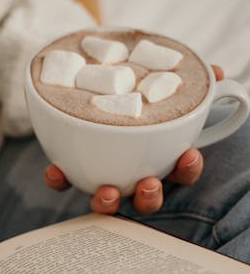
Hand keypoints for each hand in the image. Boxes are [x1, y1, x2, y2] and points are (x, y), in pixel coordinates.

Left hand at [45, 65, 223, 214]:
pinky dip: (60, 180)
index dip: (187, 169)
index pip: (181, 172)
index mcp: (161, 156)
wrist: (94, 82)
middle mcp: (133, 172)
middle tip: (147, 185)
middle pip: (147, 199)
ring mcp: (103, 175)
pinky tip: (55, 170)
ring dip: (108, 203)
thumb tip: (219, 70)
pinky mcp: (72, 168)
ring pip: (108, 201)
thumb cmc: (137, 92)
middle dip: (149, 197)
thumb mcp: (163, 83)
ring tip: (107, 192)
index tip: (188, 156)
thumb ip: (189, 82)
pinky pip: (65, 183)